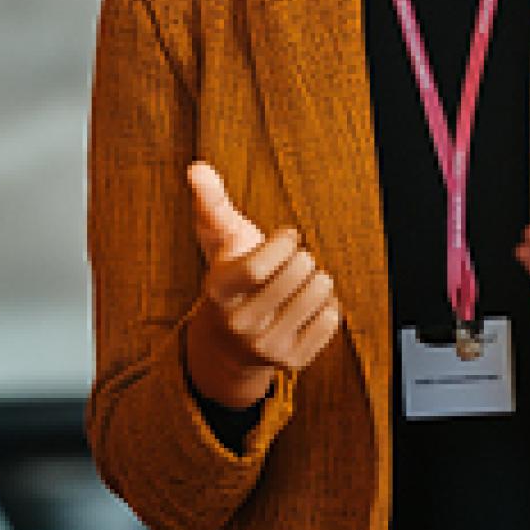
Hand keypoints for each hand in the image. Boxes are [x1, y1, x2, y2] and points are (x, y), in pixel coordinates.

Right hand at [181, 162, 343, 409]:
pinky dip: (327, 304)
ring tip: (302, 281)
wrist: (229, 345)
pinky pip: (332, 318)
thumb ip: (210, 202)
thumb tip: (197, 167)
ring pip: (320, 293)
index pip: (261, 265)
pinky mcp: (293, 361)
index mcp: (218, 292)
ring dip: (318, 278)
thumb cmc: (231, 277)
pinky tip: (308, 304)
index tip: (287, 237)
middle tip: (295, 261)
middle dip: (303, 257)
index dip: (284, 242)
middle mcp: (240, 324)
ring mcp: (267, 347)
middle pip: (298, 274)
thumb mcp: (219, 240)